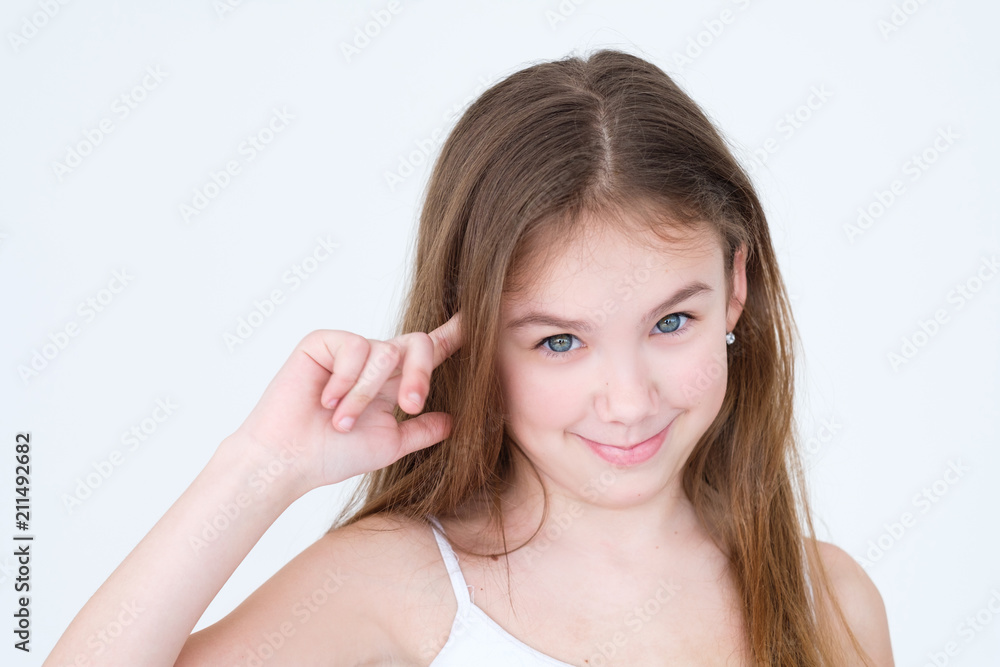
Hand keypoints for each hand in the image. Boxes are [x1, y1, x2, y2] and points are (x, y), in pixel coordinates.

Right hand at [226, 312, 462, 495]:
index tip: (478, 319)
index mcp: (393, 381)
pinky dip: (345, 380)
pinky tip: (327, 401)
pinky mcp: (324, 342)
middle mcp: (375, 360)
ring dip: (366, 393)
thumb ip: (422, 431)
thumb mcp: (390, 444)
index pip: (429, 352)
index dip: (454, 334)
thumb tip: (456, 421)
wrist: (289, 460)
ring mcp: (349, 349)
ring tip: (343, 421)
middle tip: (410, 404)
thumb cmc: (333, 454)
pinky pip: (354, 347)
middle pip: (418, 344)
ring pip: (385, 352)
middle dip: (421, 374)